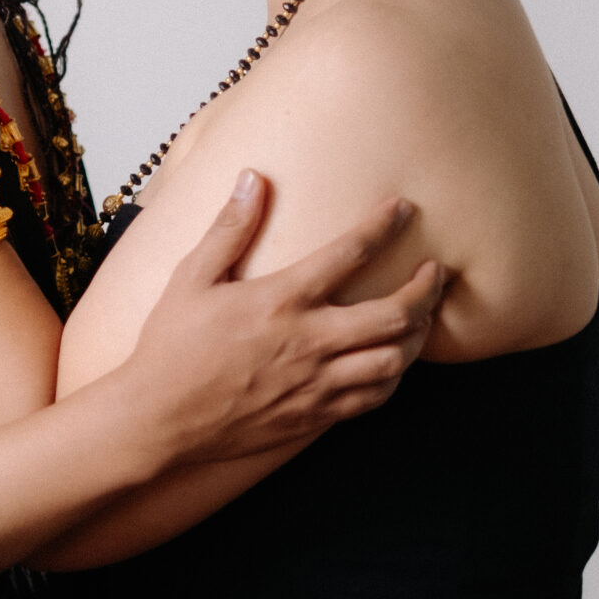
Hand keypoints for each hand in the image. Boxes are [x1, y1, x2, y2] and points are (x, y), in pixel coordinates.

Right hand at [122, 176, 442, 465]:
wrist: (160, 420)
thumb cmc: (171, 347)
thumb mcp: (192, 277)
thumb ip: (229, 227)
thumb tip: (253, 178)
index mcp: (281, 300)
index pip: (351, 253)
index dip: (384, 225)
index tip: (404, 208)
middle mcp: (309, 342)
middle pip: (395, 314)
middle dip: (427, 288)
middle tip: (437, 270)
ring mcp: (316, 383)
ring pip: (394, 360)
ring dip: (418, 334)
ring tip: (423, 315)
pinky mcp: (315, 415)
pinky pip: (374, 397)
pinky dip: (394, 376)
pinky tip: (393, 361)